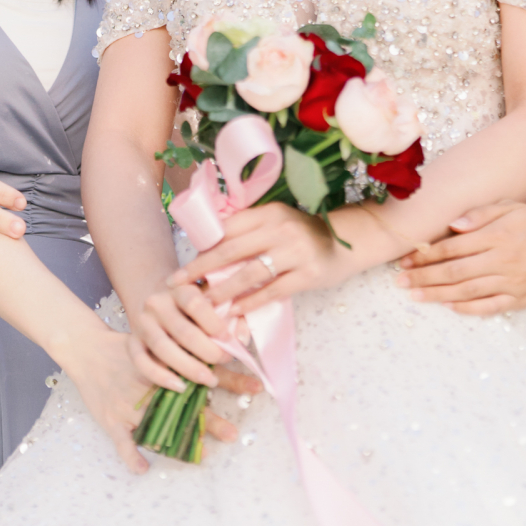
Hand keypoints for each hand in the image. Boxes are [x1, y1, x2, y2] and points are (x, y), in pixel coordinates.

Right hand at [58, 325, 248, 474]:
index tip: (256, 387)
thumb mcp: (155, 340)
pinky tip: (144, 468)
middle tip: (233, 433)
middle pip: (184, 404)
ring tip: (202, 455)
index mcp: (164, 364)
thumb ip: (185, 347)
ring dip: (179, 439)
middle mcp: (148, 386)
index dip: (230, 380)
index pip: (202, 372)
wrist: (85, 348)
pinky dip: (131, 455)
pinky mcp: (111, 419)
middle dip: (210, 418)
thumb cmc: (124, 346)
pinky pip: (122, 441)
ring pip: (157, 424)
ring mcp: (128, 404)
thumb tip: (224, 348)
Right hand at [130, 280, 234, 387]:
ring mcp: (142, 323)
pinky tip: (180, 386)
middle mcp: (157, 303)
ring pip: (162, 348)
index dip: (213, 322)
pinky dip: (160, 376)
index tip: (229, 338)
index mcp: (180, 289)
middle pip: (182, 330)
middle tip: (225, 361)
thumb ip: (232, 318)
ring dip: (188, 367)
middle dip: (207, 350)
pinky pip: (141, 361)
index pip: (195, 302)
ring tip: (210, 380)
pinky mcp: (131, 342)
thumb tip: (242, 339)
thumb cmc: (196, 310)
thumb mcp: (214, 304)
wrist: (159, 305)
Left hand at [167, 201, 351, 313]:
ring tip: (203, 304)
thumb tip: (208, 245)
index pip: (227, 228)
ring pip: (248, 273)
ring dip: (222, 290)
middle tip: (177, 283)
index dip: (202, 246)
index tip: (184, 261)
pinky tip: (234, 312)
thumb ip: (250, 229)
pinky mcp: (307, 275)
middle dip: (200, 268)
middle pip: (231, 250)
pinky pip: (271, 291)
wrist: (348, 243)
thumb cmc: (304, 234)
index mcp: (269, 213)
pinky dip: (250, 303)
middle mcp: (280, 229)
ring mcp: (295, 252)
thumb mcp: (278, 222)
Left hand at [395, 201, 525, 314]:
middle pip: (454, 272)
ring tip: (415, 296)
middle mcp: (501, 260)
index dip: (427, 255)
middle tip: (401, 281)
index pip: (453, 247)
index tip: (407, 259)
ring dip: (438, 294)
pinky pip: (490, 307)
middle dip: (424, 277)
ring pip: (467, 291)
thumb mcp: (511, 207)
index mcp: (496, 236)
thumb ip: (480, 214)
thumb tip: (452, 226)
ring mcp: (511, 282)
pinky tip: (449, 307)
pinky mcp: (520, 299)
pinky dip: (468, 308)